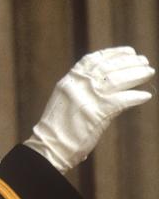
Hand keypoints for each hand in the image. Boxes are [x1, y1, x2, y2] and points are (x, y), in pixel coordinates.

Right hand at [24, 46, 154, 171]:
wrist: (49, 147)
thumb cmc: (57, 130)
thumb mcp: (65, 103)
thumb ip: (80, 93)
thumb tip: (102, 90)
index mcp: (68, 82)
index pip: (92, 60)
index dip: (112, 53)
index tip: (128, 52)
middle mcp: (77, 85)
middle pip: (108, 67)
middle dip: (128, 62)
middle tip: (144, 61)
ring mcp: (87, 97)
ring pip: (117, 79)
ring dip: (136, 74)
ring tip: (148, 72)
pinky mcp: (97, 112)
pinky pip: (122, 100)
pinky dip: (136, 97)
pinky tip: (145, 96)